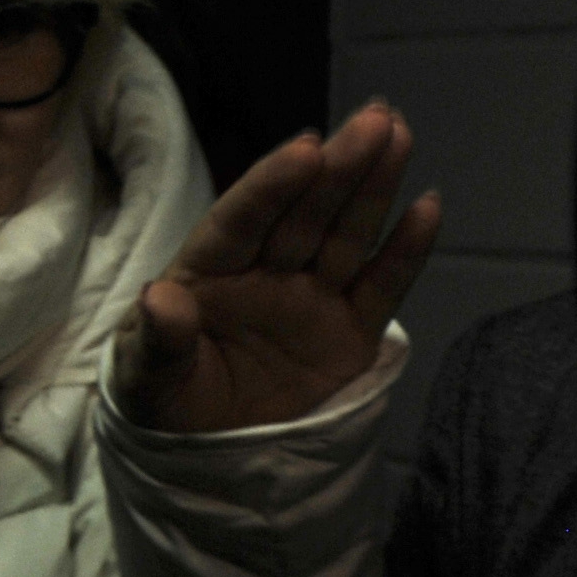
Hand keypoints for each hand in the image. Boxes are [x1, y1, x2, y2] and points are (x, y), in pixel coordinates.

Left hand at [114, 100, 440, 434]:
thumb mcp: (149, 380)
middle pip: (304, 213)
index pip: (241, 220)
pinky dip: (405, 250)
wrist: (207, 459)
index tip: (304, 149)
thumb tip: (162, 297)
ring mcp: (310, 297)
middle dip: (337, 167)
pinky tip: (427, 207)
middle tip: (372, 117)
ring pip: (346, 234)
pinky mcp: (348, 331)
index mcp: (208, 271)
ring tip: (398, 134)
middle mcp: (264, 272)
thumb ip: (159, 339)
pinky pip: (381, 285)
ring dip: (372, 186)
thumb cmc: (165, 404)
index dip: (272, 185)